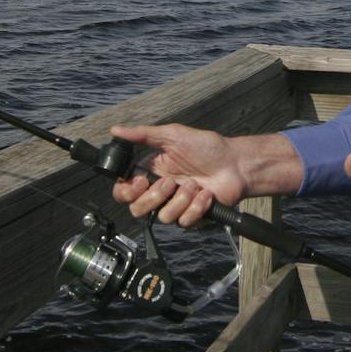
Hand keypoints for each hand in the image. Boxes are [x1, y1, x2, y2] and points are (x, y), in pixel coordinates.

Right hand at [109, 123, 250, 226]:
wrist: (235, 163)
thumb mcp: (173, 135)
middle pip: (137, 209)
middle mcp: (160, 192)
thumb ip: (143, 135)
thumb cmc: (207, 147)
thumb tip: (115, 130)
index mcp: (151, 172)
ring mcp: (176, 206)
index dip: (126, 191)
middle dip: (153, 197)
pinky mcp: (192, 217)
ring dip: (180, 199)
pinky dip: (196, 206)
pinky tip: (206, 194)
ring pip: (162, 216)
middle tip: (170, 182)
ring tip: (195, 184)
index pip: (124, 191)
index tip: (140, 181)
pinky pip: (184, 221)